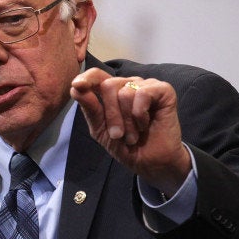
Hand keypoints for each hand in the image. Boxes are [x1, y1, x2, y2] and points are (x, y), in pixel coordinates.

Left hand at [70, 67, 190, 196]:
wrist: (150, 163)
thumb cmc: (126, 146)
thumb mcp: (101, 130)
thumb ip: (90, 109)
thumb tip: (75, 88)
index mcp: (112, 91)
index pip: (97, 75)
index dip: (86, 78)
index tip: (77, 86)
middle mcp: (129, 84)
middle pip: (109, 85)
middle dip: (111, 115)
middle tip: (119, 135)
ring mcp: (146, 85)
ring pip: (125, 93)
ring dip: (128, 121)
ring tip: (134, 135)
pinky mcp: (163, 90)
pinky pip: (143, 94)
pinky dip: (140, 114)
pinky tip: (145, 124)